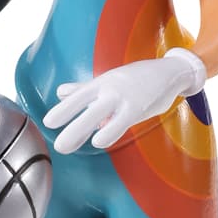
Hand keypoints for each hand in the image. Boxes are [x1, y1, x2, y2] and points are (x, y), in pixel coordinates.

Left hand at [43, 49, 205, 154]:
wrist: (169, 72)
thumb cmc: (138, 78)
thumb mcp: (108, 81)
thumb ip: (83, 88)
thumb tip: (60, 91)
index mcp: (101, 83)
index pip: (77, 97)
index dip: (63, 110)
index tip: (48, 123)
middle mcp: (109, 89)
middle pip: (83, 105)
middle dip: (67, 123)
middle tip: (55, 143)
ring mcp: (123, 97)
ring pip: (98, 113)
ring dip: (81, 129)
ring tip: (67, 146)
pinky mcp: (138, 106)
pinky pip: (121, 120)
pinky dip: (109, 130)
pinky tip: (98, 141)